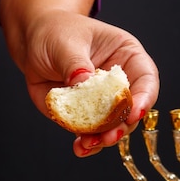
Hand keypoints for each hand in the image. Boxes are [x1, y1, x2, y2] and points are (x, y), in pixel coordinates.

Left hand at [14, 10, 158, 156]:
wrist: (34, 42)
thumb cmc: (56, 33)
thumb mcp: (65, 42)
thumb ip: (75, 63)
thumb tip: (84, 80)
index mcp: (127, 56)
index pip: (145, 79)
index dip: (144, 97)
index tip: (135, 112)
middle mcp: (120, 82)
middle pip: (132, 109)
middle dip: (122, 126)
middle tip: (109, 136)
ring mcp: (102, 101)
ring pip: (113, 126)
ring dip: (104, 139)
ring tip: (89, 144)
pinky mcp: (84, 115)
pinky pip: (91, 133)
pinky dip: (86, 143)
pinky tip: (80, 148)